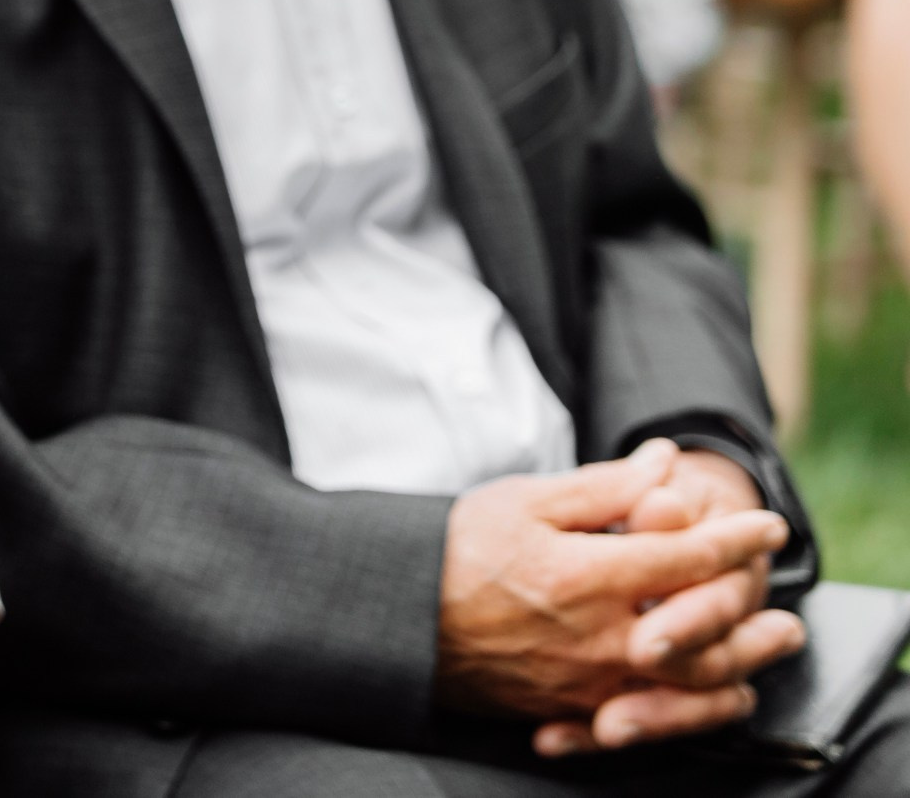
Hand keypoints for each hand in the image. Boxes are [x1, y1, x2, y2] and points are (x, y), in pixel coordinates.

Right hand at [437, 440, 798, 751]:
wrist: (398, 616)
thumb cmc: (456, 549)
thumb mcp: (523, 502)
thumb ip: (601, 487)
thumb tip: (661, 462)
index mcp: (586, 575)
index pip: (684, 555)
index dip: (734, 537)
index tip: (766, 524)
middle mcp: (596, 637)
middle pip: (702, 629)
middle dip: (751, 607)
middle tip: (781, 591)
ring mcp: (586, 681)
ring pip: (688, 683)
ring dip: (740, 662)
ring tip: (768, 645)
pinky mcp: (570, 710)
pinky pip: (651, 718)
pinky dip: (695, 708)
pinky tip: (715, 694)